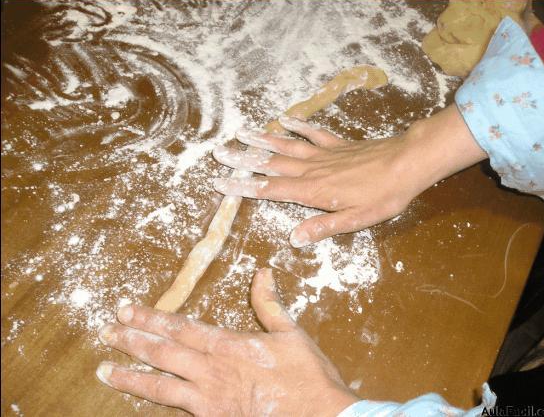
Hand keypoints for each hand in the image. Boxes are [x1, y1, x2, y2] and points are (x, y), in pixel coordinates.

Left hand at [96, 268, 357, 415]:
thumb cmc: (307, 376)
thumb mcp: (290, 333)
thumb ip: (269, 304)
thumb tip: (263, 272)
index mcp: (228, 345)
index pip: (180, 327)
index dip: (151, 318)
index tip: (127, 310)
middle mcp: (211, 371)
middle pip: (163, 352)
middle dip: (132, 341)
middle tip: (106, 332)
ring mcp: (209, 400)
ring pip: (160, 386)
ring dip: (131, 376)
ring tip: (105, 371)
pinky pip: (176, 411)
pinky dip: (155, 404)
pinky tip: (140, 401)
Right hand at [212, 105, 486, 246]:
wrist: (408, 163)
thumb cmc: (384, 196)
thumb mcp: (356, 220)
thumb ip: (324, 227)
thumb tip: (294, 238)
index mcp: (314, 191)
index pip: (271, 190)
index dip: (244, 187)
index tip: (220, 182)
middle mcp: (313, 169)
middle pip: (271, 165)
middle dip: (243, 159)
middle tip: (220, 152)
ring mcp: (324, 154)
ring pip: (286, 146)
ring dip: (263, 140)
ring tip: (241, 132)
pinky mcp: (338, 144)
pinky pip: (312, 133)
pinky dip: (297, 126)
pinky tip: (285, 119)